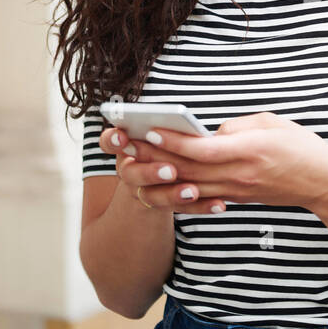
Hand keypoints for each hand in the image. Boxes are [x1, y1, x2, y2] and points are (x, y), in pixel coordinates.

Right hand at [99, 125, 226, 213]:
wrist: (158, 183)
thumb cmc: (165, 144)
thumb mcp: (161, 134)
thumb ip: (164, 129)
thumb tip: (182, 119)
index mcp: (125, 147)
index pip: (109, 141)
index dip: (112, 140)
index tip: (123, 137)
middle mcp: (129, 170)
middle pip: (130, 173)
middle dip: (150, 172)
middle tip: (170, 171)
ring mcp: (142, 191)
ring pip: (153, 196)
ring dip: (174, 195)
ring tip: (193, 191)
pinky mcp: (163, 207)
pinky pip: (180, 208)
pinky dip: (200, 207)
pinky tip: (218, 204)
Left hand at [128, 112, 327, 212]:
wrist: (323, 183)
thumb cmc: (301, 147)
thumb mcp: (271, 123)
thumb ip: (237, 126)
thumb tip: (209, 133)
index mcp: (248, 151)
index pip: (202, 149)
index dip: (173, 141)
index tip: (150, 129)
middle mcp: (239, 175)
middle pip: (188, 169)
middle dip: (155, 157)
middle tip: (128, 144)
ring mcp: (237, 190)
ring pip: (190, 184)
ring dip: (161, 173)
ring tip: (136, 159)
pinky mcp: (237, 198)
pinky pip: (203, 192)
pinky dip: (179, 184)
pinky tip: (161, 176)